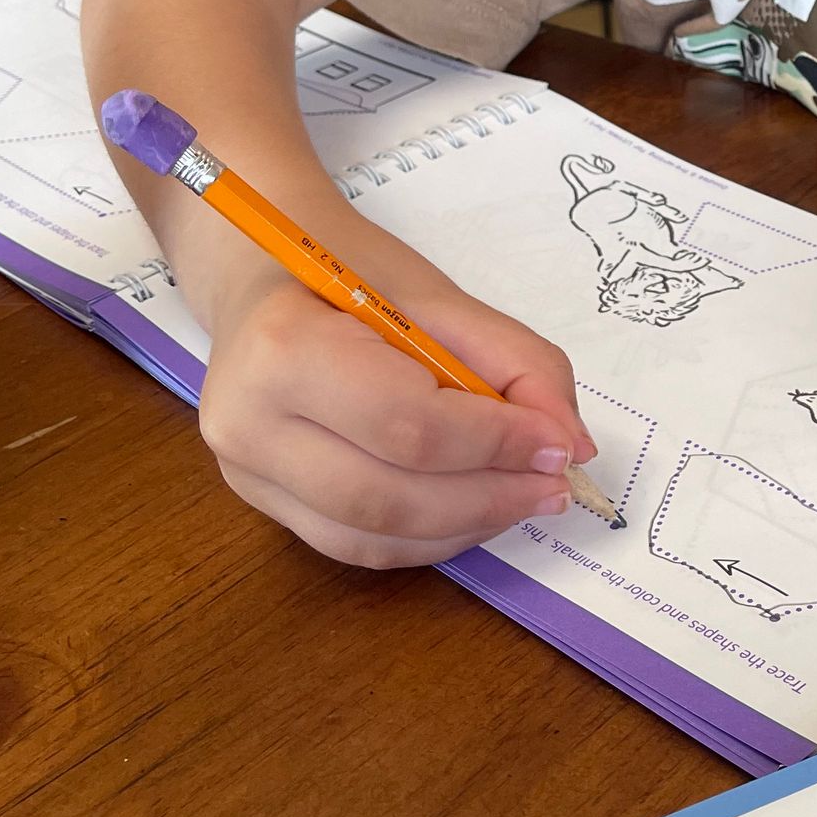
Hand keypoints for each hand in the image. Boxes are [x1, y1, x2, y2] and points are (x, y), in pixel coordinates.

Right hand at [199, 234, 596, 568]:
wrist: (259, 276)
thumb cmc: (349, 272)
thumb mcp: (438, 296)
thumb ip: (515, 364)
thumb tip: (570, 444)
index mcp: (284, 351)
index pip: (407, 424)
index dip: (495, 443)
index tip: (559, 446)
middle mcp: (247, 425)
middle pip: (388, 496)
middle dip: (488, 498)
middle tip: (555, 485)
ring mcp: (245, 475)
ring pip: (373, 538)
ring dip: (465, 527)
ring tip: (524, 497)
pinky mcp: (262, 505)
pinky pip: (356, 545)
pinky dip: (429, 537)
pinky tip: (474, 509)